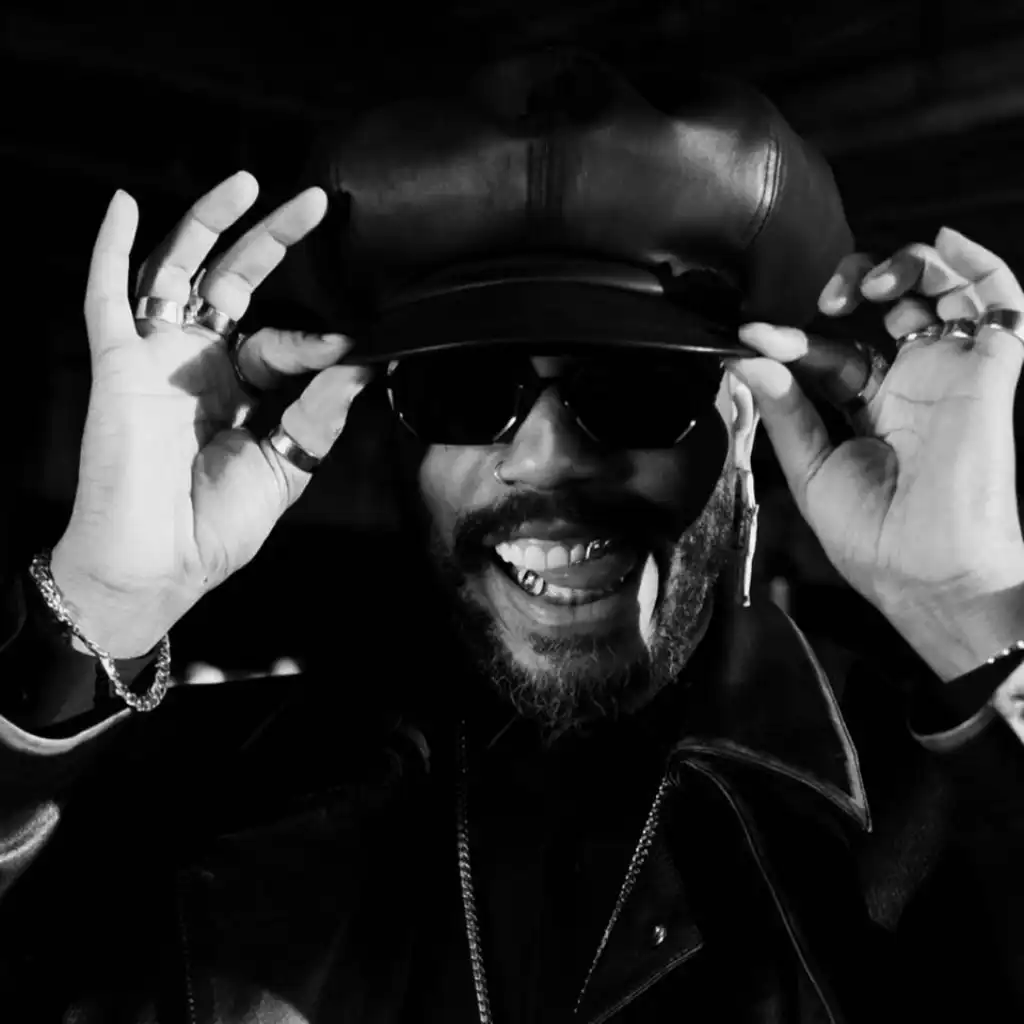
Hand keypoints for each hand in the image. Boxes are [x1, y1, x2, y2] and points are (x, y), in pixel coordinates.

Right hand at [51, 173, 369, 656]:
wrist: (159, 566)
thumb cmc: (215, 527)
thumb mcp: (286, 464)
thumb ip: (322, 411)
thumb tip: (369, 361)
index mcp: (238, 389)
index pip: (280, 338)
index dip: (314, 340)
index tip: (354, 344)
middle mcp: (199, 365)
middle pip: (234, 284)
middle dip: (272, 242)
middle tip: (315, 204)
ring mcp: (157, 361)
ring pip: (178, 275)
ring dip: (207, 225)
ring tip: (248, 184)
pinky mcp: (118, 367)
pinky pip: (107, 298)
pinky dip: (110, 250)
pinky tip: (124, 205)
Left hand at [727, 228, 1023, 679]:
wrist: (929, 576)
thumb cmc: (876, 539)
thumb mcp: (813, 471)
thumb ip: (785, 412)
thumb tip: (745, 361)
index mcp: (872, 409)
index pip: (832, 351)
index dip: (795, 338)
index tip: (753, 335)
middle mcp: (913, 385)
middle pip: (886, 308)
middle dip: (851, 284)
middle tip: (824, 302)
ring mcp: (951, 374)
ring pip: (941, 291)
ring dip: (905, 267)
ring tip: (868, 286)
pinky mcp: (989, 372)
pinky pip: (1001, 303)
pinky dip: (977, 264)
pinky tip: (945, 245)